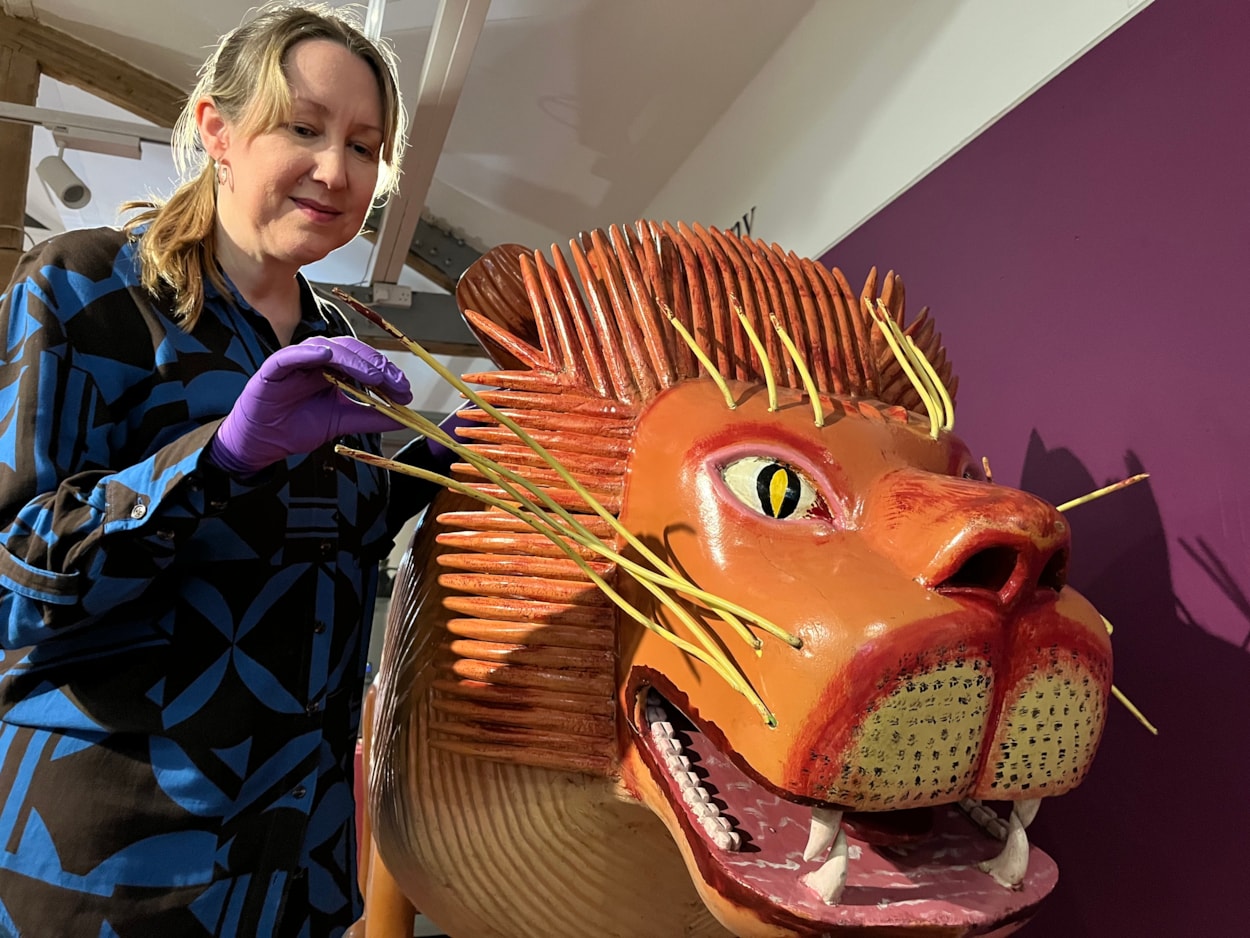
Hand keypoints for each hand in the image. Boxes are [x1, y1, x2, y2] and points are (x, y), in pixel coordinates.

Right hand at [209, 336, 411, 475]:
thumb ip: (370, 417)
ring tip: (372, 376)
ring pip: (327, 348)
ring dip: (352, 360)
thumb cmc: (297, 426)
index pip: (364, 362)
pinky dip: (308, 353)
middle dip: (376, 366)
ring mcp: (295, 360)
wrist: (263, 442)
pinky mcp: (273, 367)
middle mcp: (317, 360)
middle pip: (350, 351)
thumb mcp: (341, 421)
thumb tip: (404, 417)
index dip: (386, 373)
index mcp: (333, 369)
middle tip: (396, 383)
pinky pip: (291, 355)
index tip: (405, 390)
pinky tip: (326, 357)